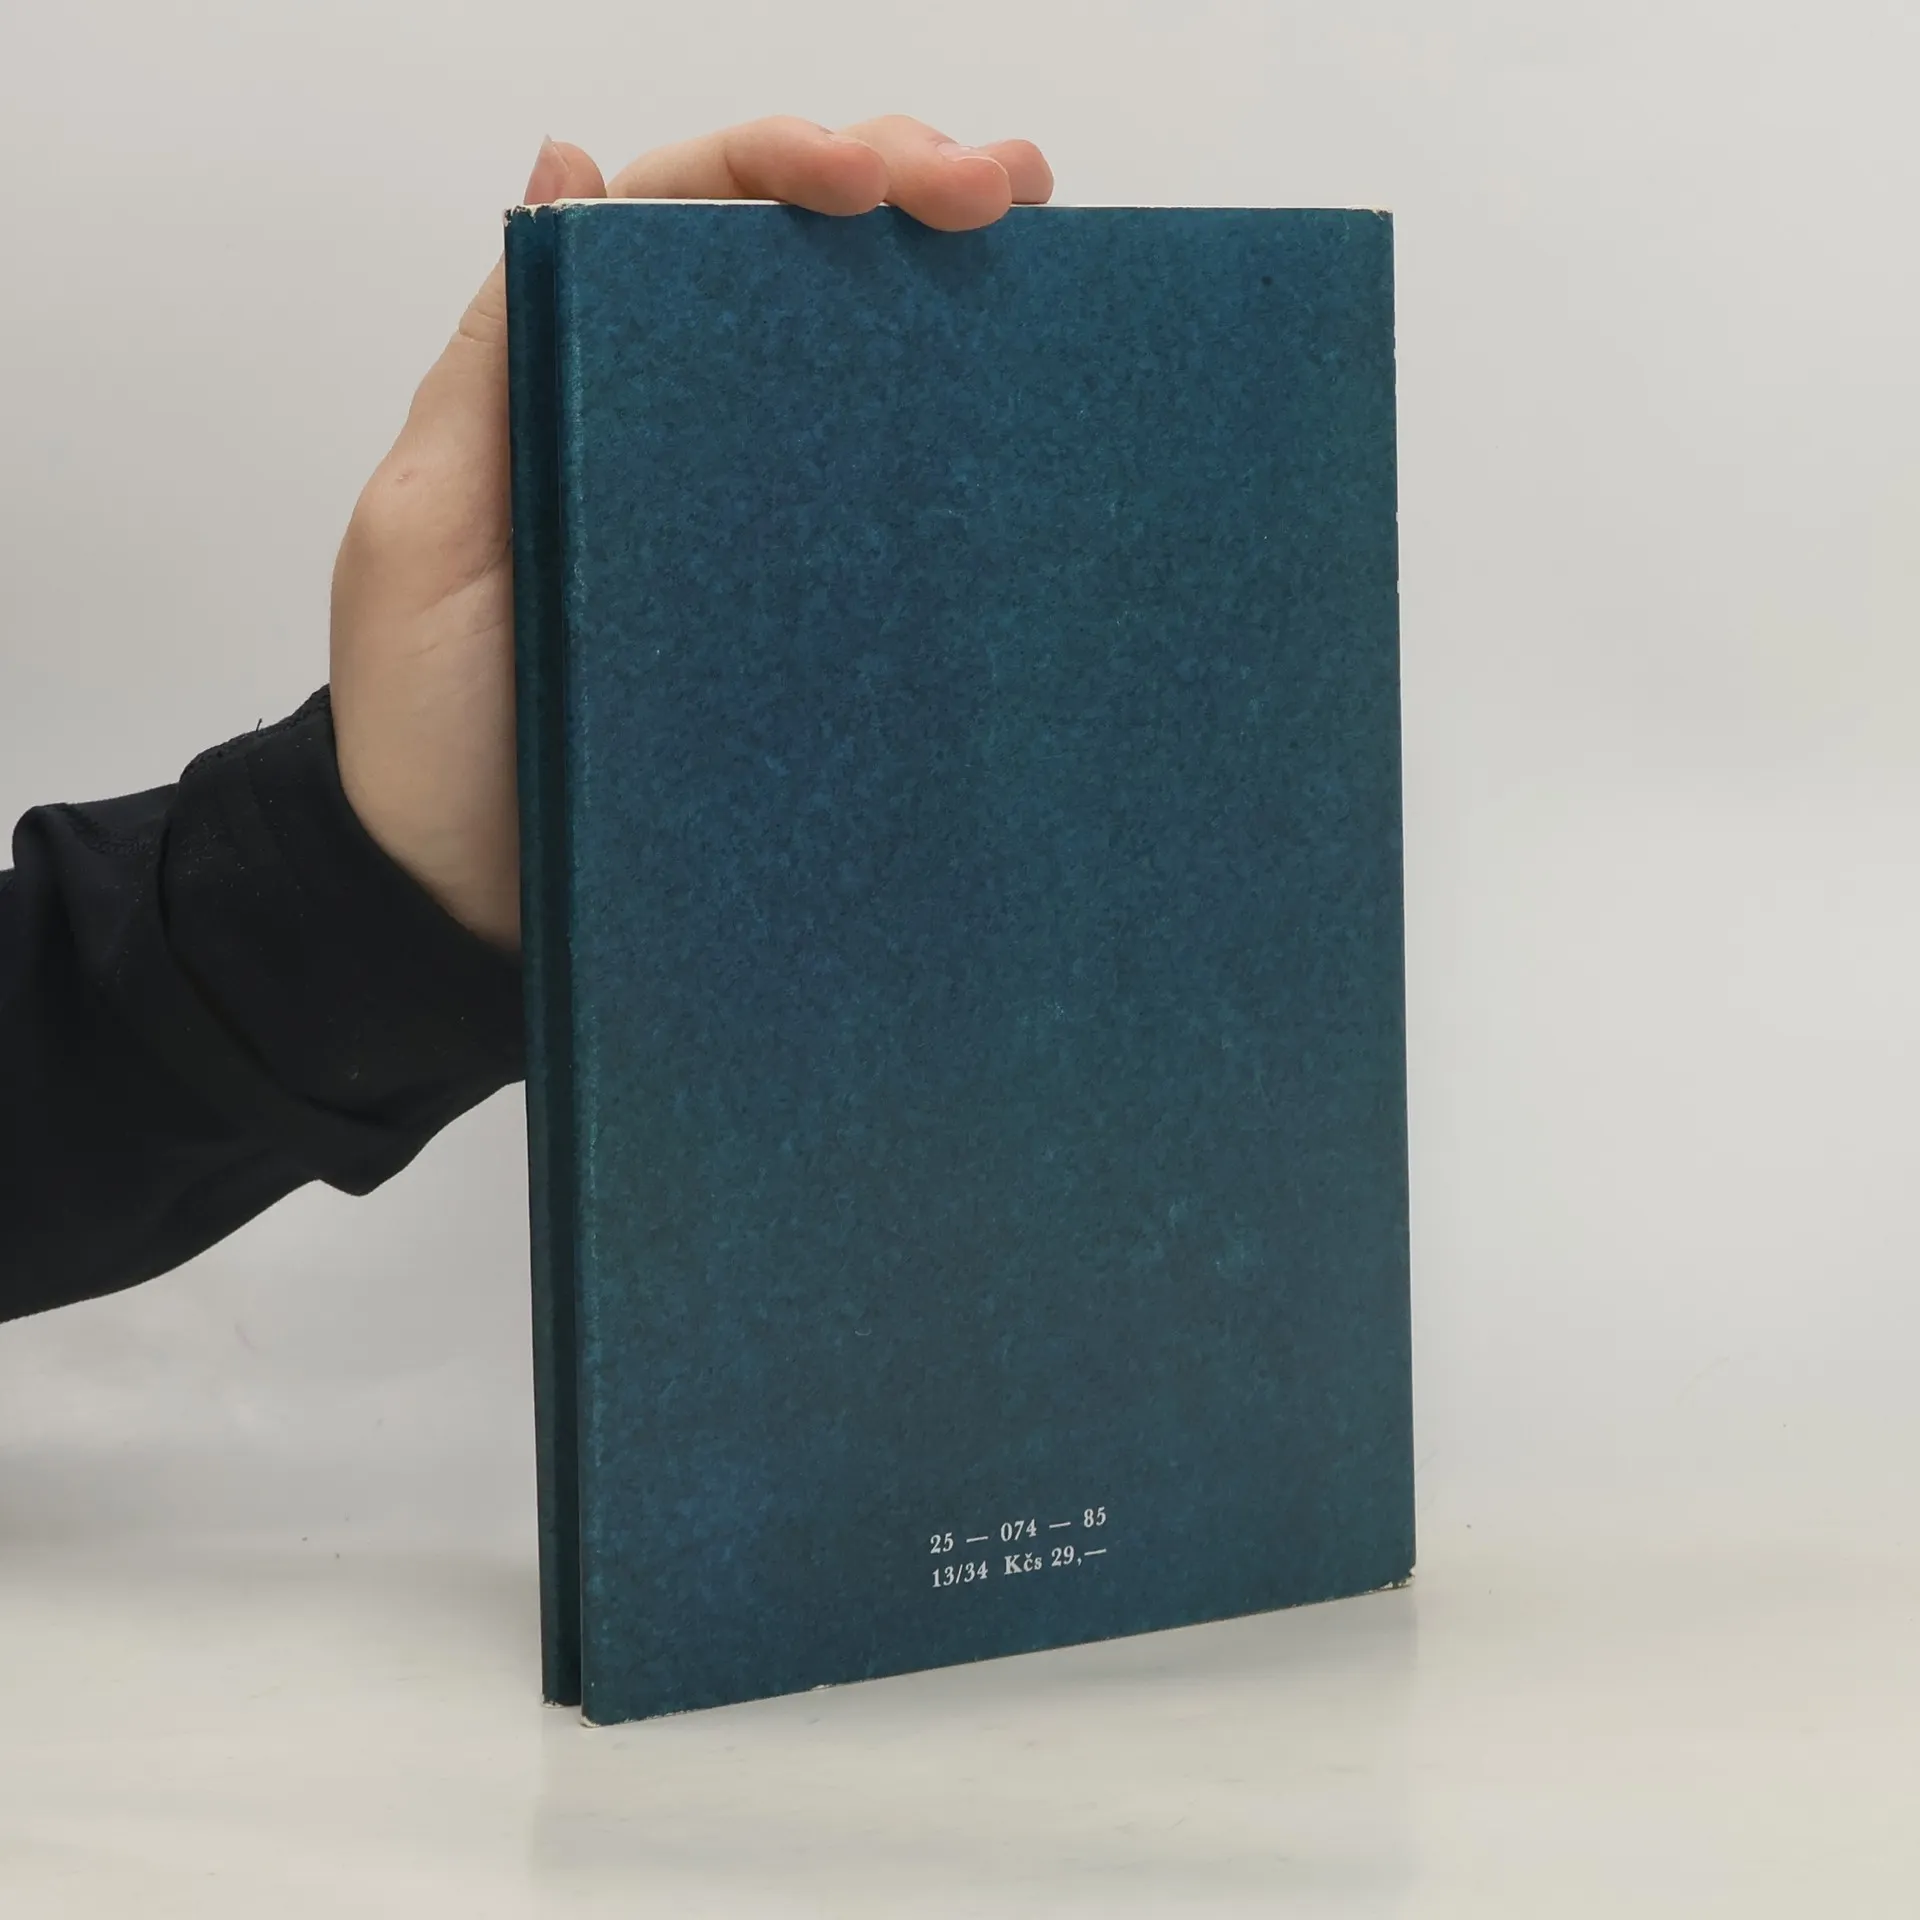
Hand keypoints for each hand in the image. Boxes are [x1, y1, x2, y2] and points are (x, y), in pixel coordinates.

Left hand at [328, 117, 1053, 949]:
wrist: (471, 902)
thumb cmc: (428, 725)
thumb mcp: (426, 535)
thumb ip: (493, 367)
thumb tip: (566, 162)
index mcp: (577, 378)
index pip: (685, 213)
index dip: (781, 162)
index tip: (873, 172)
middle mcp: (676, 427)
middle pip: (792, 265)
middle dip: (900, 188)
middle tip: (1004, 188)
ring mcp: (749, 523)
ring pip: (854, 370)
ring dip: (947, 292)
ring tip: (1039, 247)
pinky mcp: (800, 621)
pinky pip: (881, 520)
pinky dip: (952, 455)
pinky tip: (1020, 414)